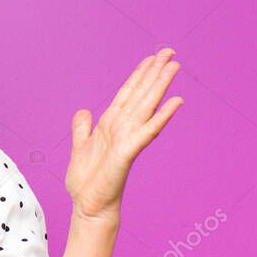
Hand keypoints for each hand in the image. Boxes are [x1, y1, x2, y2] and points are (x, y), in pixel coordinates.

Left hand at [65, 48, 183, 224]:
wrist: (88, 205)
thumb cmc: (87, 180)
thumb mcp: (80, 146)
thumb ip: (82, 128)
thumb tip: (84, 111)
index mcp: (111, 124)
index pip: (128, 93)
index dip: (139, 74)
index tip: (152, 57)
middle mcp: (122, 127)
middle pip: (141, 94)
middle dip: (155, 73)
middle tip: (170, 52)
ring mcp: (127, 138)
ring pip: (147, 106)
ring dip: (160, 86)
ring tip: (174, 67)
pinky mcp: (128, 152)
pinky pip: (148, 131)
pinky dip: (161, 116)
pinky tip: (175, 102)